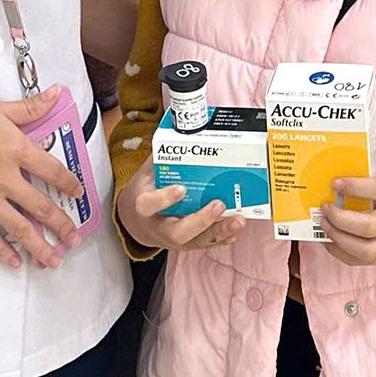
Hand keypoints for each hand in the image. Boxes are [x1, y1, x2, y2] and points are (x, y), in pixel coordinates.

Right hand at [0, 90, 86, 269]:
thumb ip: (28, 107)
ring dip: (40, 247)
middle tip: (74, 238)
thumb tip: (55, 95)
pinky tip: (15, 263)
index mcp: (14, 150)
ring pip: (20, 229)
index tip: (79, 192)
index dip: (69, 183)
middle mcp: (4, 179)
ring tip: (54, 261)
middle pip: (41, 207)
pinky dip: (3, 253)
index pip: (51, 170)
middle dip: (61, 225)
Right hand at [116, 159, 241, 251]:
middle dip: (200, 220)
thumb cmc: (145, 192)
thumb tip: (179, 132)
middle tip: (219, 204)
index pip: (150, 205)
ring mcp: (174, 239)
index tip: (181, 188)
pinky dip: (221, 238)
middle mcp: (159, 227)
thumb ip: (161, 157)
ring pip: (197, 241)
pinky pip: (205, 244)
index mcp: (144, 207)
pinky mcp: (187, 244)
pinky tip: (235, 232)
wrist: (136, 223)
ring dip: (220, 231)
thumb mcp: (146, 174)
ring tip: (239, 220)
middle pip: (178, 231)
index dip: (164, 198)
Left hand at [319, 136, 375, 266]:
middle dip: (341, 219)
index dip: (356, 187)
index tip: (335, 182)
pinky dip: (344, 254)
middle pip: (371, 226)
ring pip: (367, 250)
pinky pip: (365, 261)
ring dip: (340, 240)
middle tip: (324, 207)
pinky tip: (330, 240)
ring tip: (324, 224)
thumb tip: (355, 135)